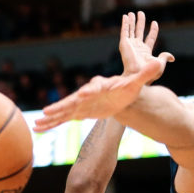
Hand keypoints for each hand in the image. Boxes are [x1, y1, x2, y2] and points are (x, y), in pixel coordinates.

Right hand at [34, 11, 173, 131]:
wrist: (120, 94)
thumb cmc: (128, 87)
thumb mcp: (137, 82)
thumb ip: (145, 73)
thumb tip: (157, 64)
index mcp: (101, 86)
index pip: (94, 87)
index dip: (89, 91)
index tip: (83, 94)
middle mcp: (87, 94)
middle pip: (72, 100)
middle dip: (60, 106)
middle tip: (47, 110)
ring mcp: (81, 104)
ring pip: (64, 111)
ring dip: (51, 117)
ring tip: (36, 124)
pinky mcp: (78, 112)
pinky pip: (63, 119)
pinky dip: (51, 124)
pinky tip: (38, 129)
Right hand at [119, 11, 171, 77]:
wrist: (138, 74)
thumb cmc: (149, 71)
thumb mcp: (160, 63)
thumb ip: (165, 57)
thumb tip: (172, 57)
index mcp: (146, 51)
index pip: (150, 38)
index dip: (153, 30)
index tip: (155, 22)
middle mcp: (138, 47)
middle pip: (139, 31)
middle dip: (140, 22)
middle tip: (141, 13)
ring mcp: (131, 45)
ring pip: (131, 30)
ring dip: (131, 21)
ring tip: (132, 13)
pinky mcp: (124, 43)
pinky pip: (124, 31)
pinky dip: (125, 23)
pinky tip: (125, 16)